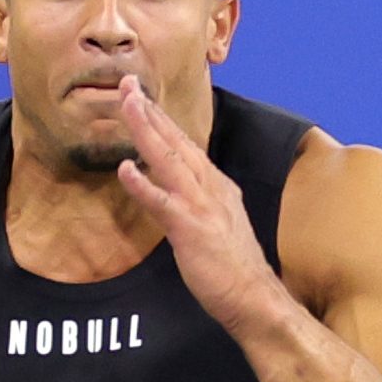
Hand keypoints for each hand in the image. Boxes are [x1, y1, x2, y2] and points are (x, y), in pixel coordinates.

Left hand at [114, 75, 288, 334]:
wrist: (256, 299)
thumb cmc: (234, 268)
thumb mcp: (216, 225)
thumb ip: (195, 203)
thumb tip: (171, 191)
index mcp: (216, 186)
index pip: (184, 145)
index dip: (161, 120)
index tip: (141, 97)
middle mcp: (210, 188)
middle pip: (175, 141)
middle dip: (150, 111)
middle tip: (126, 82)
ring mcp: (202, 207)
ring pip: (169, 160)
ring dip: (146, 130)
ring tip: (127, 104)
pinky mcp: (192, 230)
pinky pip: (163, 203)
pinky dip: (143, 184)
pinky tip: (125, 168)